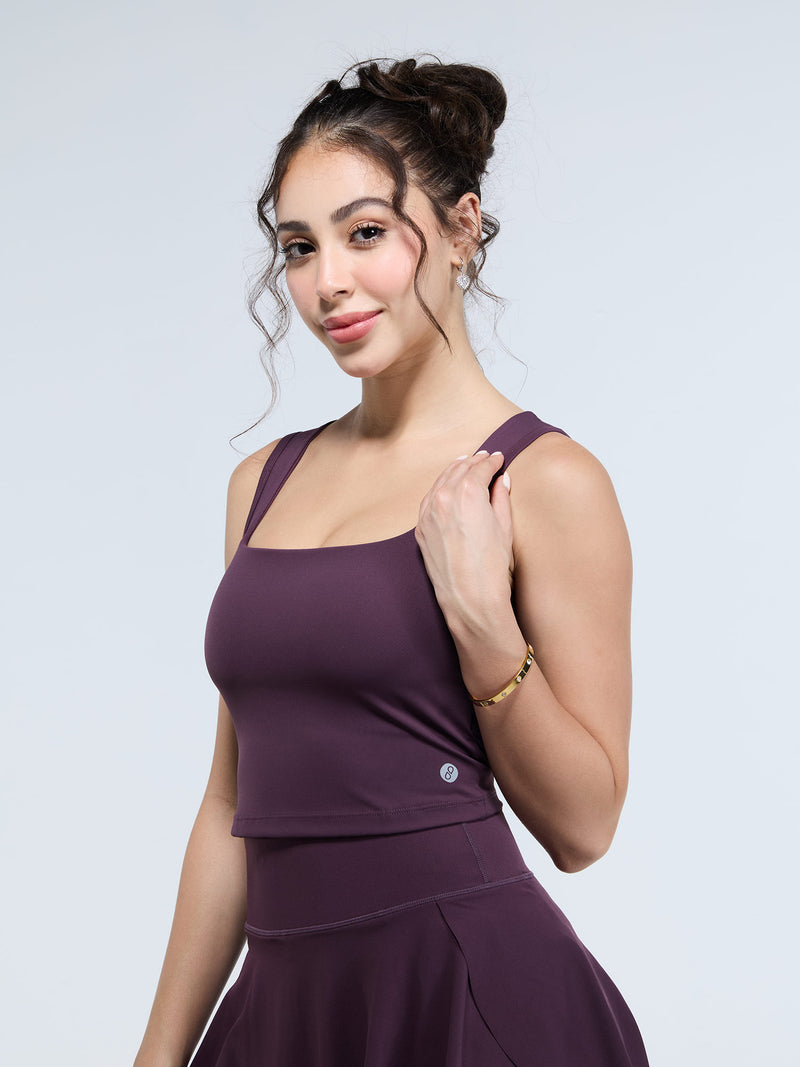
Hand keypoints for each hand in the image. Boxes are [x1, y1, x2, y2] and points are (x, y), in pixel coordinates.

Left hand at [414, 450, 513, 626]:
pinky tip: (446, 487)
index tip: (498, 459)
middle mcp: (444, 498)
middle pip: (459, 470)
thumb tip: (501, 481)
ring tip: (465, 465)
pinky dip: (439, 488)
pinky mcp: (421, 528)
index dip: (492, 461)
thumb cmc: (491, 567)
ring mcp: (429, 513)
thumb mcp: (504, 528)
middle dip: (474, 462)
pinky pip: (429, 499)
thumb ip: (501, 499)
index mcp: (469, 493)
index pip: (481, 468)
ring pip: (441, 481)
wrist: (470, 597)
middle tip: (484, 458)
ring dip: (454, 471)